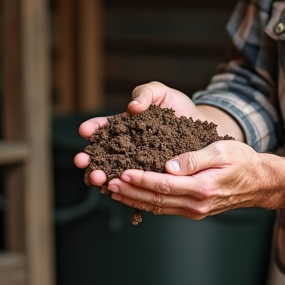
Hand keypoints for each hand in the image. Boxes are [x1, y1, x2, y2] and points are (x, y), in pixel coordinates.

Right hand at [76, 81, 203, 187]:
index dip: (93, 129)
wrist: (201, 127)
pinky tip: (115, 192)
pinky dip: (124, 190)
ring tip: (97, 179)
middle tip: (82, 160)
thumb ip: (144, 93)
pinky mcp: (150, 177)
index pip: (103, 128)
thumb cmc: (177, 107)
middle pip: (103, 154)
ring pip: (114, 172)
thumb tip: (132, 107)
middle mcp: (126, 147)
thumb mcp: (160, 92)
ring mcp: (137, 164)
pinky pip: (134, 186)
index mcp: (124, 126)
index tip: (85, 130)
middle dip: (90, 158)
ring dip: (102, 177)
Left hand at [104, 139, 284, 218]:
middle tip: (108, 182)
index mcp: (201, 188)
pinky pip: (165, 209)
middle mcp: (196, 204)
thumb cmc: (242, 160)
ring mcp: (194, 210)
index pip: (164, 185)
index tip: (122, 172)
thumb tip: (169, 165)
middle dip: (130, 191)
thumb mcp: (221, 151)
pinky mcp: (194, 211)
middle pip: (156, 199)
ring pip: (158, 207)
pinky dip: (146, 203)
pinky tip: (132, 196)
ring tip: (113, 191)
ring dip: (133, 199)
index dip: (141, 179)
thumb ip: (195, 158)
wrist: (260, 183)